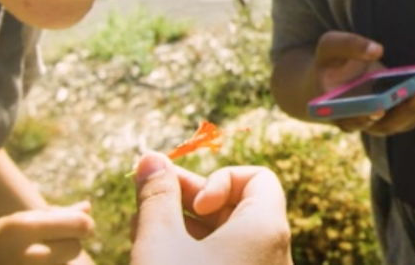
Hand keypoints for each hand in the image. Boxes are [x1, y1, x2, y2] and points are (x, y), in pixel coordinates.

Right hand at [0, 204, 94, 264]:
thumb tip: (89, 207)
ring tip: (24, 258)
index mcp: (22, 228)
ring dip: (54, 260)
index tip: (70, 225)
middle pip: (76, 248)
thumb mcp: (8, 225)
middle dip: (67, 243)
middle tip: (41, 242)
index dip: (80, 225)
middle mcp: (30, 256)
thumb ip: (53, 216)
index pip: (81, 226)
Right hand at [129, 153, 289, 264]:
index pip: (258, 178)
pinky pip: (224, 260)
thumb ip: (157, 197)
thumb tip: (151, 159)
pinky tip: (155, 252)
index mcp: (266, 230)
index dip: (219, 179)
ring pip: (227, 238)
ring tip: (141, 228)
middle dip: (189, 199)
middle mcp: (273, 253)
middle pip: (238, 207)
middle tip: (148, 197)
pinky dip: (193, 252)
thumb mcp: (160, 243)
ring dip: (185, 226)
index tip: (192, 202)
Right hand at [306, 31, 414, 135]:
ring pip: (411, 116)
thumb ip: (348, 46)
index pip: (355, 121)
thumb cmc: (328, 64)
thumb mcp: (328, 47)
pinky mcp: (403, 106)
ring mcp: (387, 117)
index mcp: (342, 112)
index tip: (379, 110)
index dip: (367, 118)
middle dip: (411, 107)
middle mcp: (367, 121)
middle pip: (392, 123)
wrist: (334, 77)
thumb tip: (376, 50)